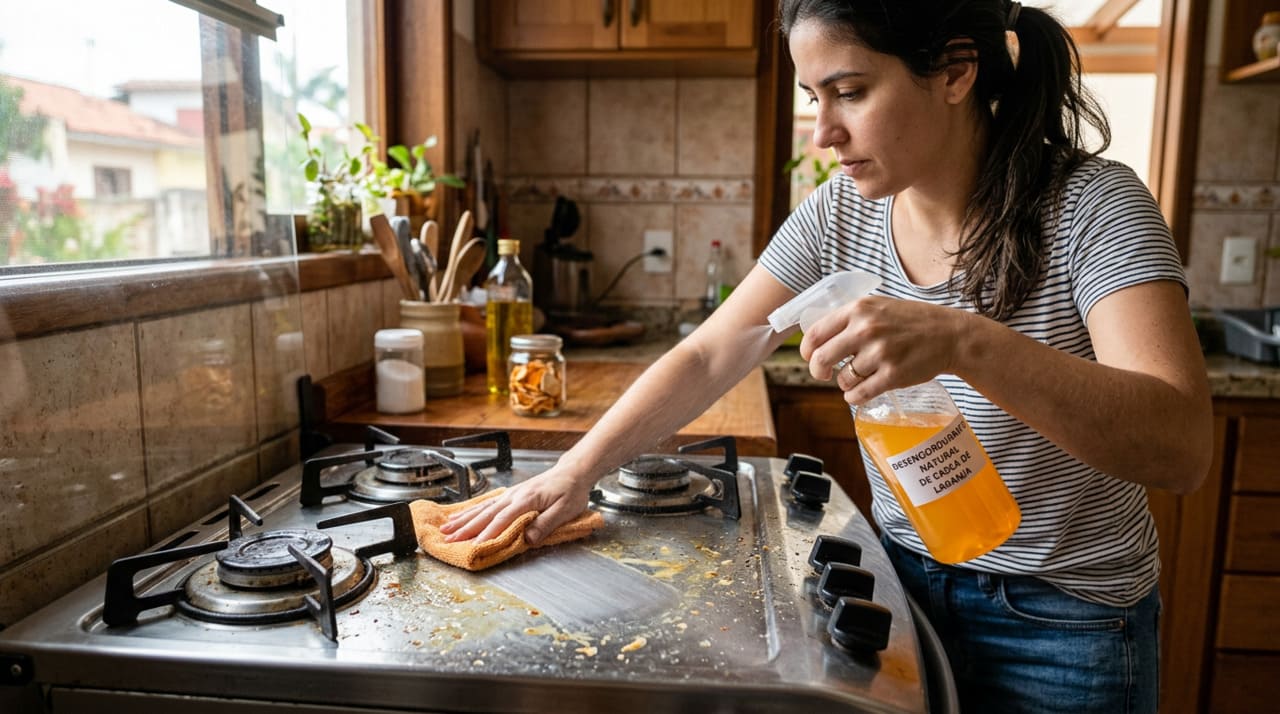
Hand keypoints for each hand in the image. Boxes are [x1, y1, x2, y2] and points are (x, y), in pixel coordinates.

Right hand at [439, 465, 593, 544]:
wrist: (573, 472)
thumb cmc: (571, 491)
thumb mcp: (565, 510)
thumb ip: (545, 524)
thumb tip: (527, 539)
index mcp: (527, 500)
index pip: (503, 520)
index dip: (487, 534)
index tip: (474, 546)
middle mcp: (514, 496)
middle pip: (486, 514)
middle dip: (466, 528)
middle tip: (448, 540)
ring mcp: (510, 494)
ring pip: (482, 508)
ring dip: (463, 519)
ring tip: (446, 528)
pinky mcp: (510, 495)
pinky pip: (486, 503)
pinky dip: (471, 510)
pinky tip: (460, 515)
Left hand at [799, 296, 971, 403]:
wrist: (949, 335)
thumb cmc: (910, 322)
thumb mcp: (878, 307)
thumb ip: (849, 319)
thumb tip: (816, 340)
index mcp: (858, 309)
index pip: (815, 333)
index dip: (807, 350)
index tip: (810, 357)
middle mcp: (866, 329)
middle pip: (821, 359)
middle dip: (819, 371)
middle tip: (825, 374)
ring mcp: (880, 353)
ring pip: (843, 379)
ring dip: (846, 383)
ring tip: (860, 376)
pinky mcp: (892, 375)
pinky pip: (859, 395)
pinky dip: (855, 397)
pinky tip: (861, 392)